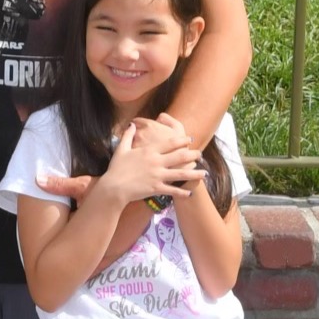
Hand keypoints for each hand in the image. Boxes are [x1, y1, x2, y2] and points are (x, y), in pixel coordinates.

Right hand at [39, 115, 199, 199]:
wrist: (113, 188)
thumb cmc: (116, 168)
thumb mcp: (121, 149)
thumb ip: (128, 136)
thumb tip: (132, 124)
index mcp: (149, 151)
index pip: (169, 143)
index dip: (181, 140)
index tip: (190, 139)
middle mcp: (156, 162)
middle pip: (179, 156)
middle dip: (192, 155)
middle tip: (201, 154)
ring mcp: (157, 175)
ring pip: (180, 173)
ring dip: (194, 173)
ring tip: (204, 173)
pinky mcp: (156, 188)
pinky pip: (172, 190)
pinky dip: (182, 192)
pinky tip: (190, 193)